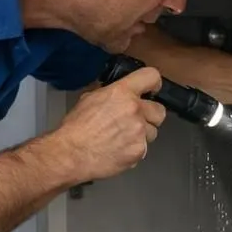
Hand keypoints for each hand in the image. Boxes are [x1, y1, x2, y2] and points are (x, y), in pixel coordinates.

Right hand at [47, 67, 167, 182]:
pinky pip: (143, 149)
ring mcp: (139, 132)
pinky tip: (118, 150)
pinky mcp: (138, 151)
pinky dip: (133, 151)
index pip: (151, 77)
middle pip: (160, 111)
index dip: (153, 84)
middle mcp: (134, 110)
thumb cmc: (75, 128)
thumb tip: (118, 94)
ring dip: (142, 135)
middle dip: (150, 116)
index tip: (152, 90)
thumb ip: (110, 94)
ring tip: (122, 139)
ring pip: (152, 132)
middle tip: (137, 120)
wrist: (71, 153)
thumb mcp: (89, 99)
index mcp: (122, 92)